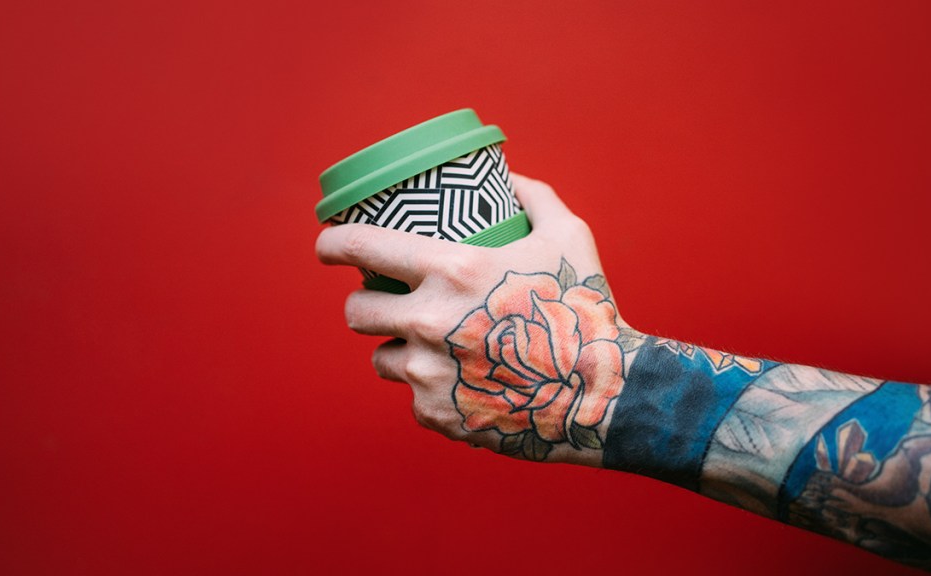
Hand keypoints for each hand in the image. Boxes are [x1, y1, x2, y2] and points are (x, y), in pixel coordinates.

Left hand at [315, 175, 631, 464]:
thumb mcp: (568, 235)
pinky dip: (430, 388)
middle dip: (364, 303)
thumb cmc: (586, 307)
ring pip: (381, 358)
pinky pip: (414, 397)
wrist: (604, 394)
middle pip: (357, 311)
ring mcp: (428, 374)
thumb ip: (534, 197)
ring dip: (397, 349)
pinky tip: (459, 383)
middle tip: (384, 301)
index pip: (363, 249)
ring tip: (428, 346)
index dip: (334, 244)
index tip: (326, 246)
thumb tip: (510, 176)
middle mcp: (428, 321)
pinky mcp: (437, 414)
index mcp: (451, 270)